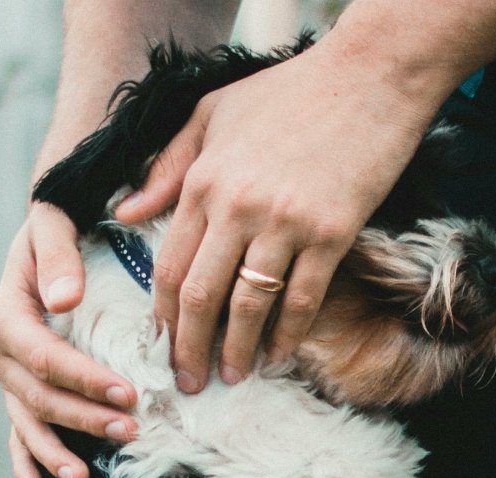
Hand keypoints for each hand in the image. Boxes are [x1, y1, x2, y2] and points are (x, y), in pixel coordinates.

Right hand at [0, 202, 138, 477]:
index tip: (128, 393)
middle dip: (82, 418)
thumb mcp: (55, 223)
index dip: (83, 379)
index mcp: (4, 312)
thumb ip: (59, 256)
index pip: (43, 356)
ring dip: (55, 452)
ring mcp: (7, 374)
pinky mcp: (20, 388)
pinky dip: (26, 461)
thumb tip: (66, 300)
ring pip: (28, 420)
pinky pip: (19, 431)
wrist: (49, 231)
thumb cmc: (59, 222)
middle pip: (38, 395)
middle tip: (130, 430)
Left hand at [113, 40, 446, 392]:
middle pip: (201, 296)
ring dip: (237, 350)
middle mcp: (237, 207)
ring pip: (248, 305)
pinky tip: (279, 354)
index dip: (164, 316)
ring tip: (231, 376)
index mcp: (204, 181)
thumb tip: (125, 213)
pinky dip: (288, 334)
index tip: (161, 346)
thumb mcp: (212, 113)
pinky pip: (302, 298)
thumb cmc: (290, 91)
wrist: (370, 77)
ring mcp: (285, 223)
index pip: (171, 265)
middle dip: (189, 348)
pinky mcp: (331, 233)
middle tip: (188, 383)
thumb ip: (168, 165)